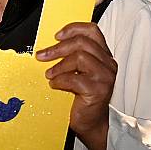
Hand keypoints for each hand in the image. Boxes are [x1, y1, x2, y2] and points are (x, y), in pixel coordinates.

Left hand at [36, 22, 115, 149]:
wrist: (90, 122)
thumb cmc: (81, 95)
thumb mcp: (77, 70)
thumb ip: (71, 55)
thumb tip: (49, 45)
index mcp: (103, 55)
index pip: (92, 30)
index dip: (73, 29)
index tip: (56, 35)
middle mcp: (108, 63)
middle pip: (82, 42)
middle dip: (57, 48)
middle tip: (42, 55)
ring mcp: (105, 77)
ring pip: (79, 57)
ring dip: (59, 66)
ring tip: (49, 74)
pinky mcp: (98, 90)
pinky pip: (74, 78)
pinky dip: (60, 80)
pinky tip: (55, 85)